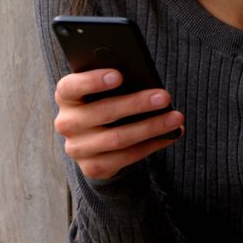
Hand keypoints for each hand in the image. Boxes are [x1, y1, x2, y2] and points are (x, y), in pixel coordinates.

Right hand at [53, 69, 184, 180]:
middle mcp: (66, 123)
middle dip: (137, 104)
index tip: (119, 75)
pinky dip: (152, 145)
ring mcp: (77, 148)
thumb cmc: (106, 102)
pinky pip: (126, 157)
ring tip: (176, 117)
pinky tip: (170, 135)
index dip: (92, 81)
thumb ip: (116, 84)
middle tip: (164, 97)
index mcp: (66, 97)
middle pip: (103, 112)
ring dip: (151, 127)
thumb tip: (147, 83)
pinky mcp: (92, 167)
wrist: (96, 142)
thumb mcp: (105, 91)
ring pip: (118, 138)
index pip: (70, 87)